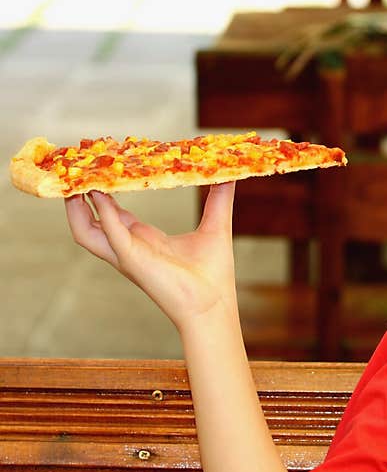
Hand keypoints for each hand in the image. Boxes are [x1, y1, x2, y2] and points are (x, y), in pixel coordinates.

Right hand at [65, 182, 237, 329]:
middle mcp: (130, 246)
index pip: (113, 212)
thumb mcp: (216, 226)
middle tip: (75, 170)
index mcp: (145, 240)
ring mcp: (127, 255)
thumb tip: (230, 173)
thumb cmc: (214, 273)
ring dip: (75, 208)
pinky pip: (110, 234)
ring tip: (72, 182)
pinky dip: (103, 214)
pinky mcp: (132, 260)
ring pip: (85, 231)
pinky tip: (100, 194)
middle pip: (90, 220)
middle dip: (79, 196)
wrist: (214, 304)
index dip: (105, 190)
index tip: (103, 166)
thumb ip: (219, 198)